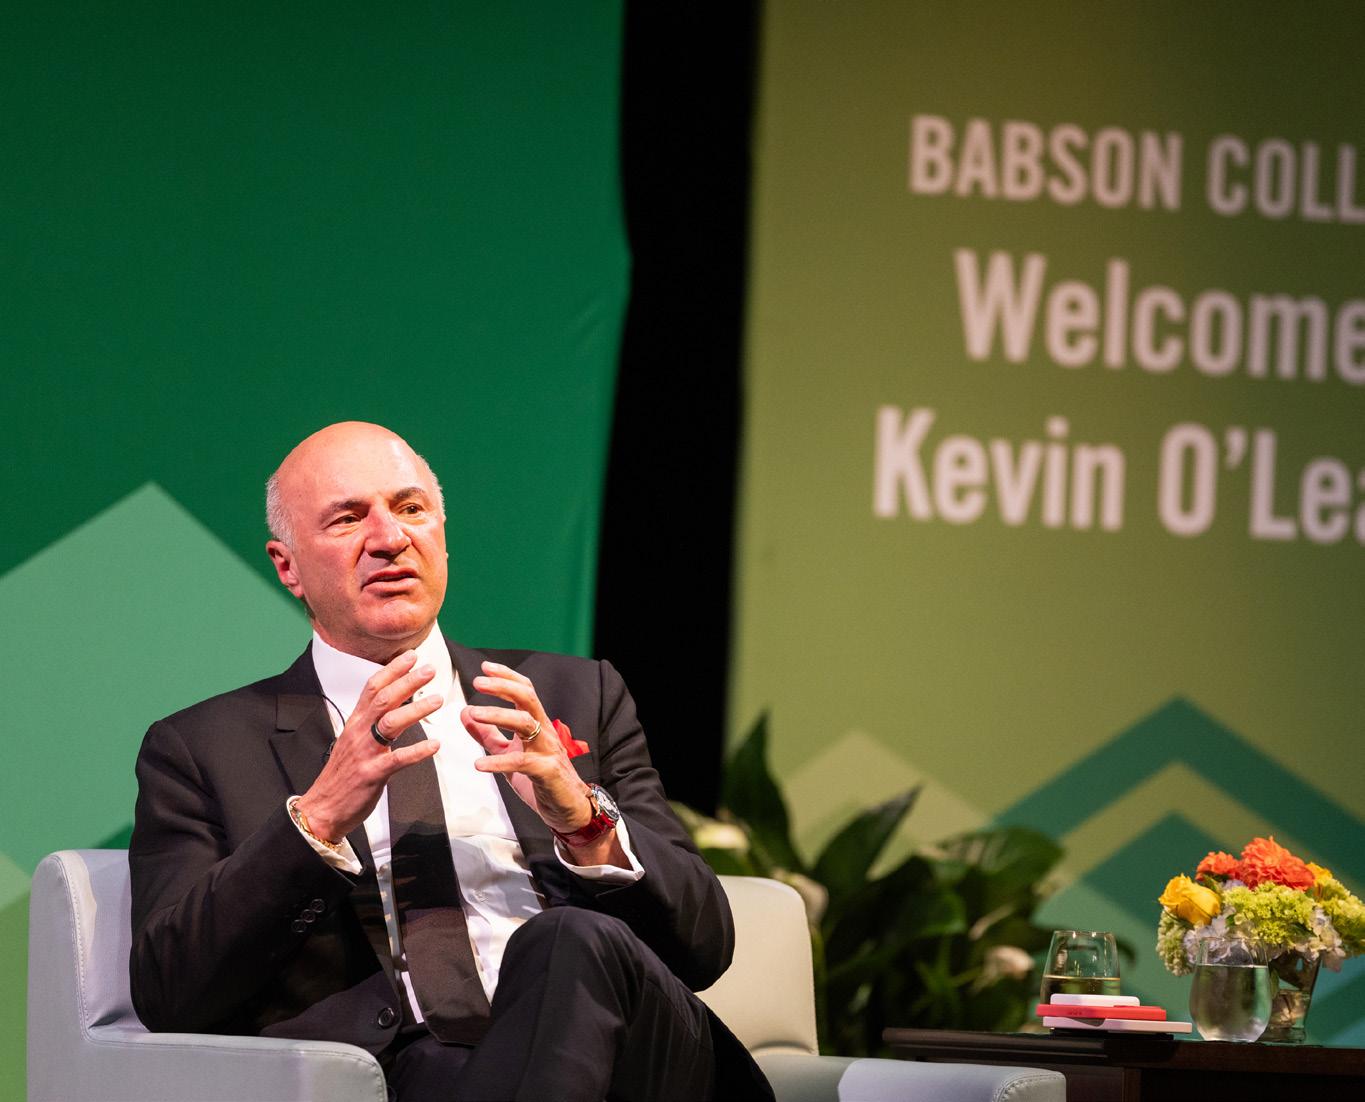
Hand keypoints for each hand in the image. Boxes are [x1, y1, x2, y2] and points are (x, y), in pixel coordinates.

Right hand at [295, 650, 443, 841]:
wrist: (323, 808)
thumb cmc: (343, 774)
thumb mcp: (354, 741)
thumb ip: (370, 722)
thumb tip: (391, 703)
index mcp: (355, 723)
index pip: (372, 688)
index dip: (391, 670)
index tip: (411, 656)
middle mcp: (358, 733)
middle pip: (383, 699)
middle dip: (407, 681)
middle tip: (429, 669)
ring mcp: (365, 753)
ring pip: (390, 723)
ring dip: (416, 709)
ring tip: (438, 700)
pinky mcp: (372, 774)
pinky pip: (397, 760)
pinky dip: (417, 751)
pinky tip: (435, 745)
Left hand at [461, 662, 595, 835]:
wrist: (567, 809)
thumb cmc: (540, 778)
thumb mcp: (508, 753)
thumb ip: (488, 734)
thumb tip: (464, 713)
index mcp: (537, 724)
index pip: (525, 691)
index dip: (506, 676)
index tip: (485, 667)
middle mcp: (544, 731)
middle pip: (527, 698)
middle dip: (503, 686)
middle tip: (478, 682)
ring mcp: (547, 750)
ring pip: (525, 723)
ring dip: (498, 715)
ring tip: (473, 713)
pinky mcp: (546, 772)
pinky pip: (521, 763)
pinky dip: (498, 762)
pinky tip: (478, 764)